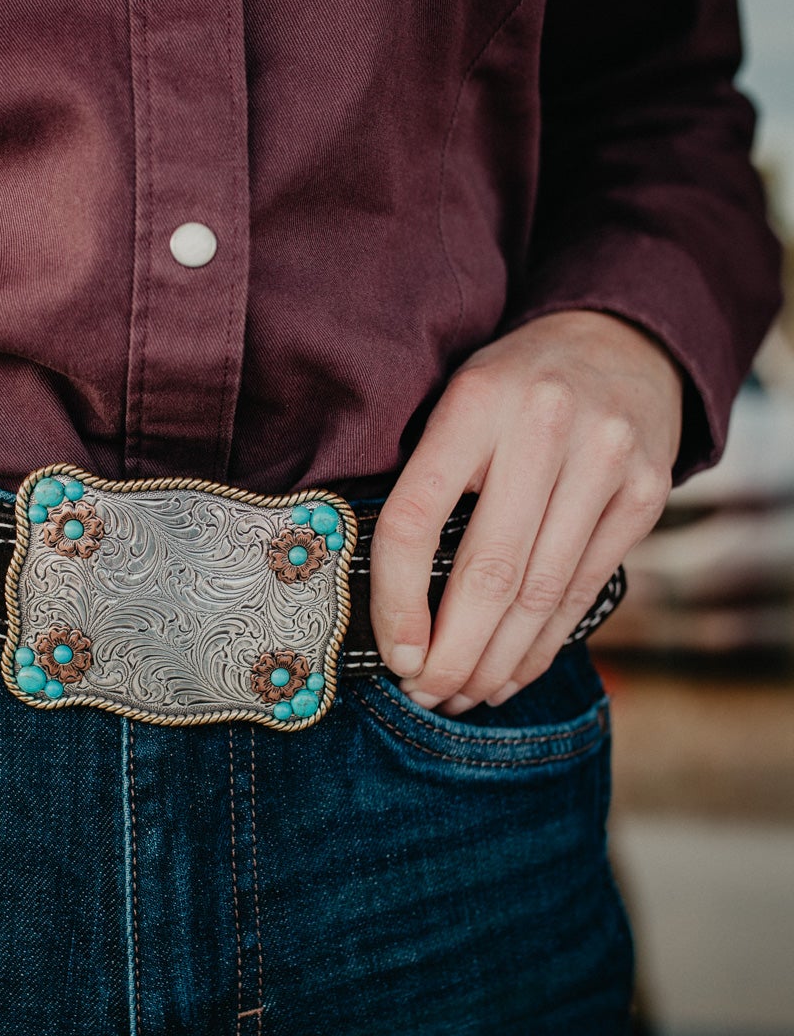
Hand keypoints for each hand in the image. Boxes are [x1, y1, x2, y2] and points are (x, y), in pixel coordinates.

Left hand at [369, 310, 682, 712]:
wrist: (622, 342)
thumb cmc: (514, 389)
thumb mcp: (458, 402)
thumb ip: (426, 480)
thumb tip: (389, 606)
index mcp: (474, 401)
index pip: (415, 518)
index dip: (396, 599)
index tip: (394, 656)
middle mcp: (544, 426)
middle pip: (489, 571)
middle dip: (453, 651)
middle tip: (426, 693)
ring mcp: (605, 460)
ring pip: (541, 592)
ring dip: (497, 661)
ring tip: (464, 694)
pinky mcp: (647, 493)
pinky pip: (583, 588)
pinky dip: (544, 643)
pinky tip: (513, 672)